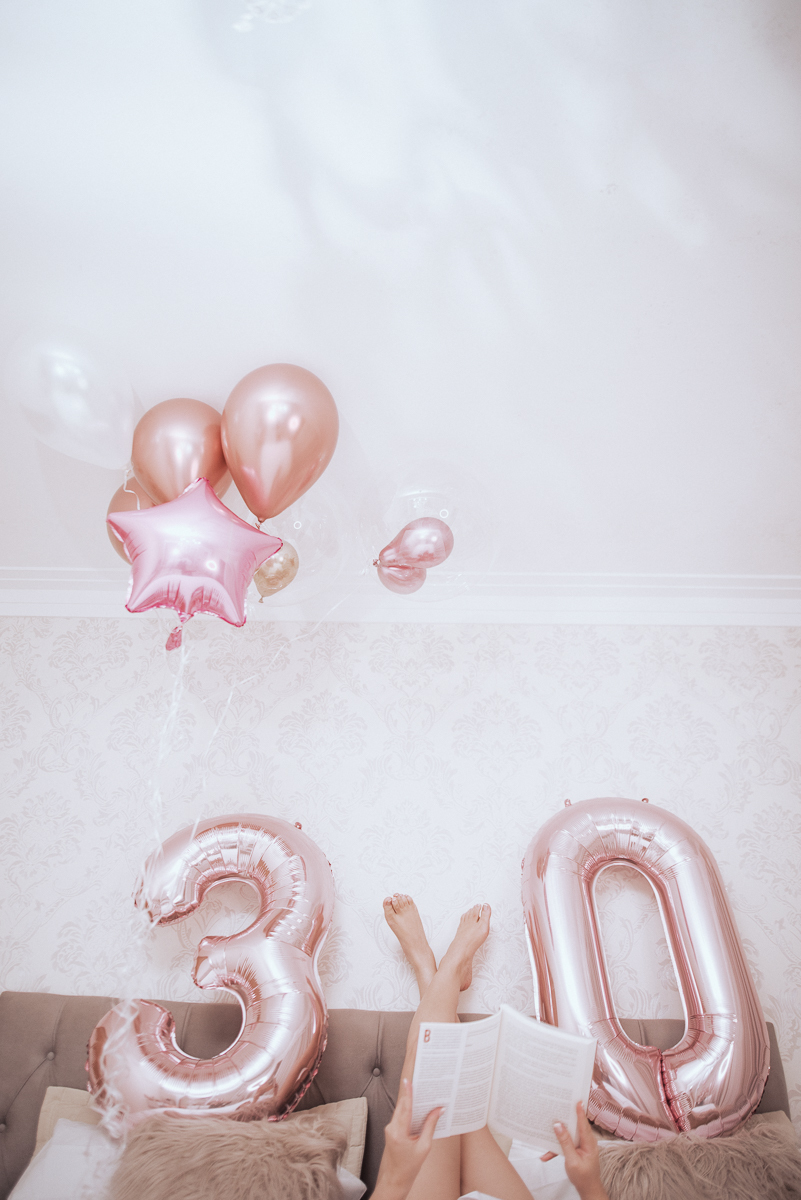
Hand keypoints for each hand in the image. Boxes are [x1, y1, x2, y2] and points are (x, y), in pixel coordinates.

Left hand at [371, 1078, 442, 1199]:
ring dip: (409, 1102)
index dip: (408, 1093)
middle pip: (402, 1106)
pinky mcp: (391, 1131)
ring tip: (420, 1092)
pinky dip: (407, 1111)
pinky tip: (416, 1108)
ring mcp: (390, 1129)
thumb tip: (438, 1110)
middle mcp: (391, 1128)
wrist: (395, 1179)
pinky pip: (399, 1117)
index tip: (408, 1080)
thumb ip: (430, 1126)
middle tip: (419, 1082)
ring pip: (400, 1110)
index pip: (405, 1108)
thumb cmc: (409, 1167)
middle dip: (410, 1094)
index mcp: (398, 1132)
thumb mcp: (424, 1147)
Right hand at [553, 1102, 608, 1199]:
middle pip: (575, 1126)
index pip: (584, 1125)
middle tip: (559, 1105)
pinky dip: (557, 1149)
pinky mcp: (577, 1150)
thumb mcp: (572, 1160)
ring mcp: (582, 1146)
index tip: (578, 1100)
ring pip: (569, 1135)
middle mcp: (586, 1142)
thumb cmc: (583, 1177)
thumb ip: (565, 1143)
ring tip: (548, 1125)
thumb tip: (558, 1126)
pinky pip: (566, 1145)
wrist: (588, 1190)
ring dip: (558, 1135)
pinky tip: (545, 1155)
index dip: (580, 1112)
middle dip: (566, 1118)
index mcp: (589, 1143)